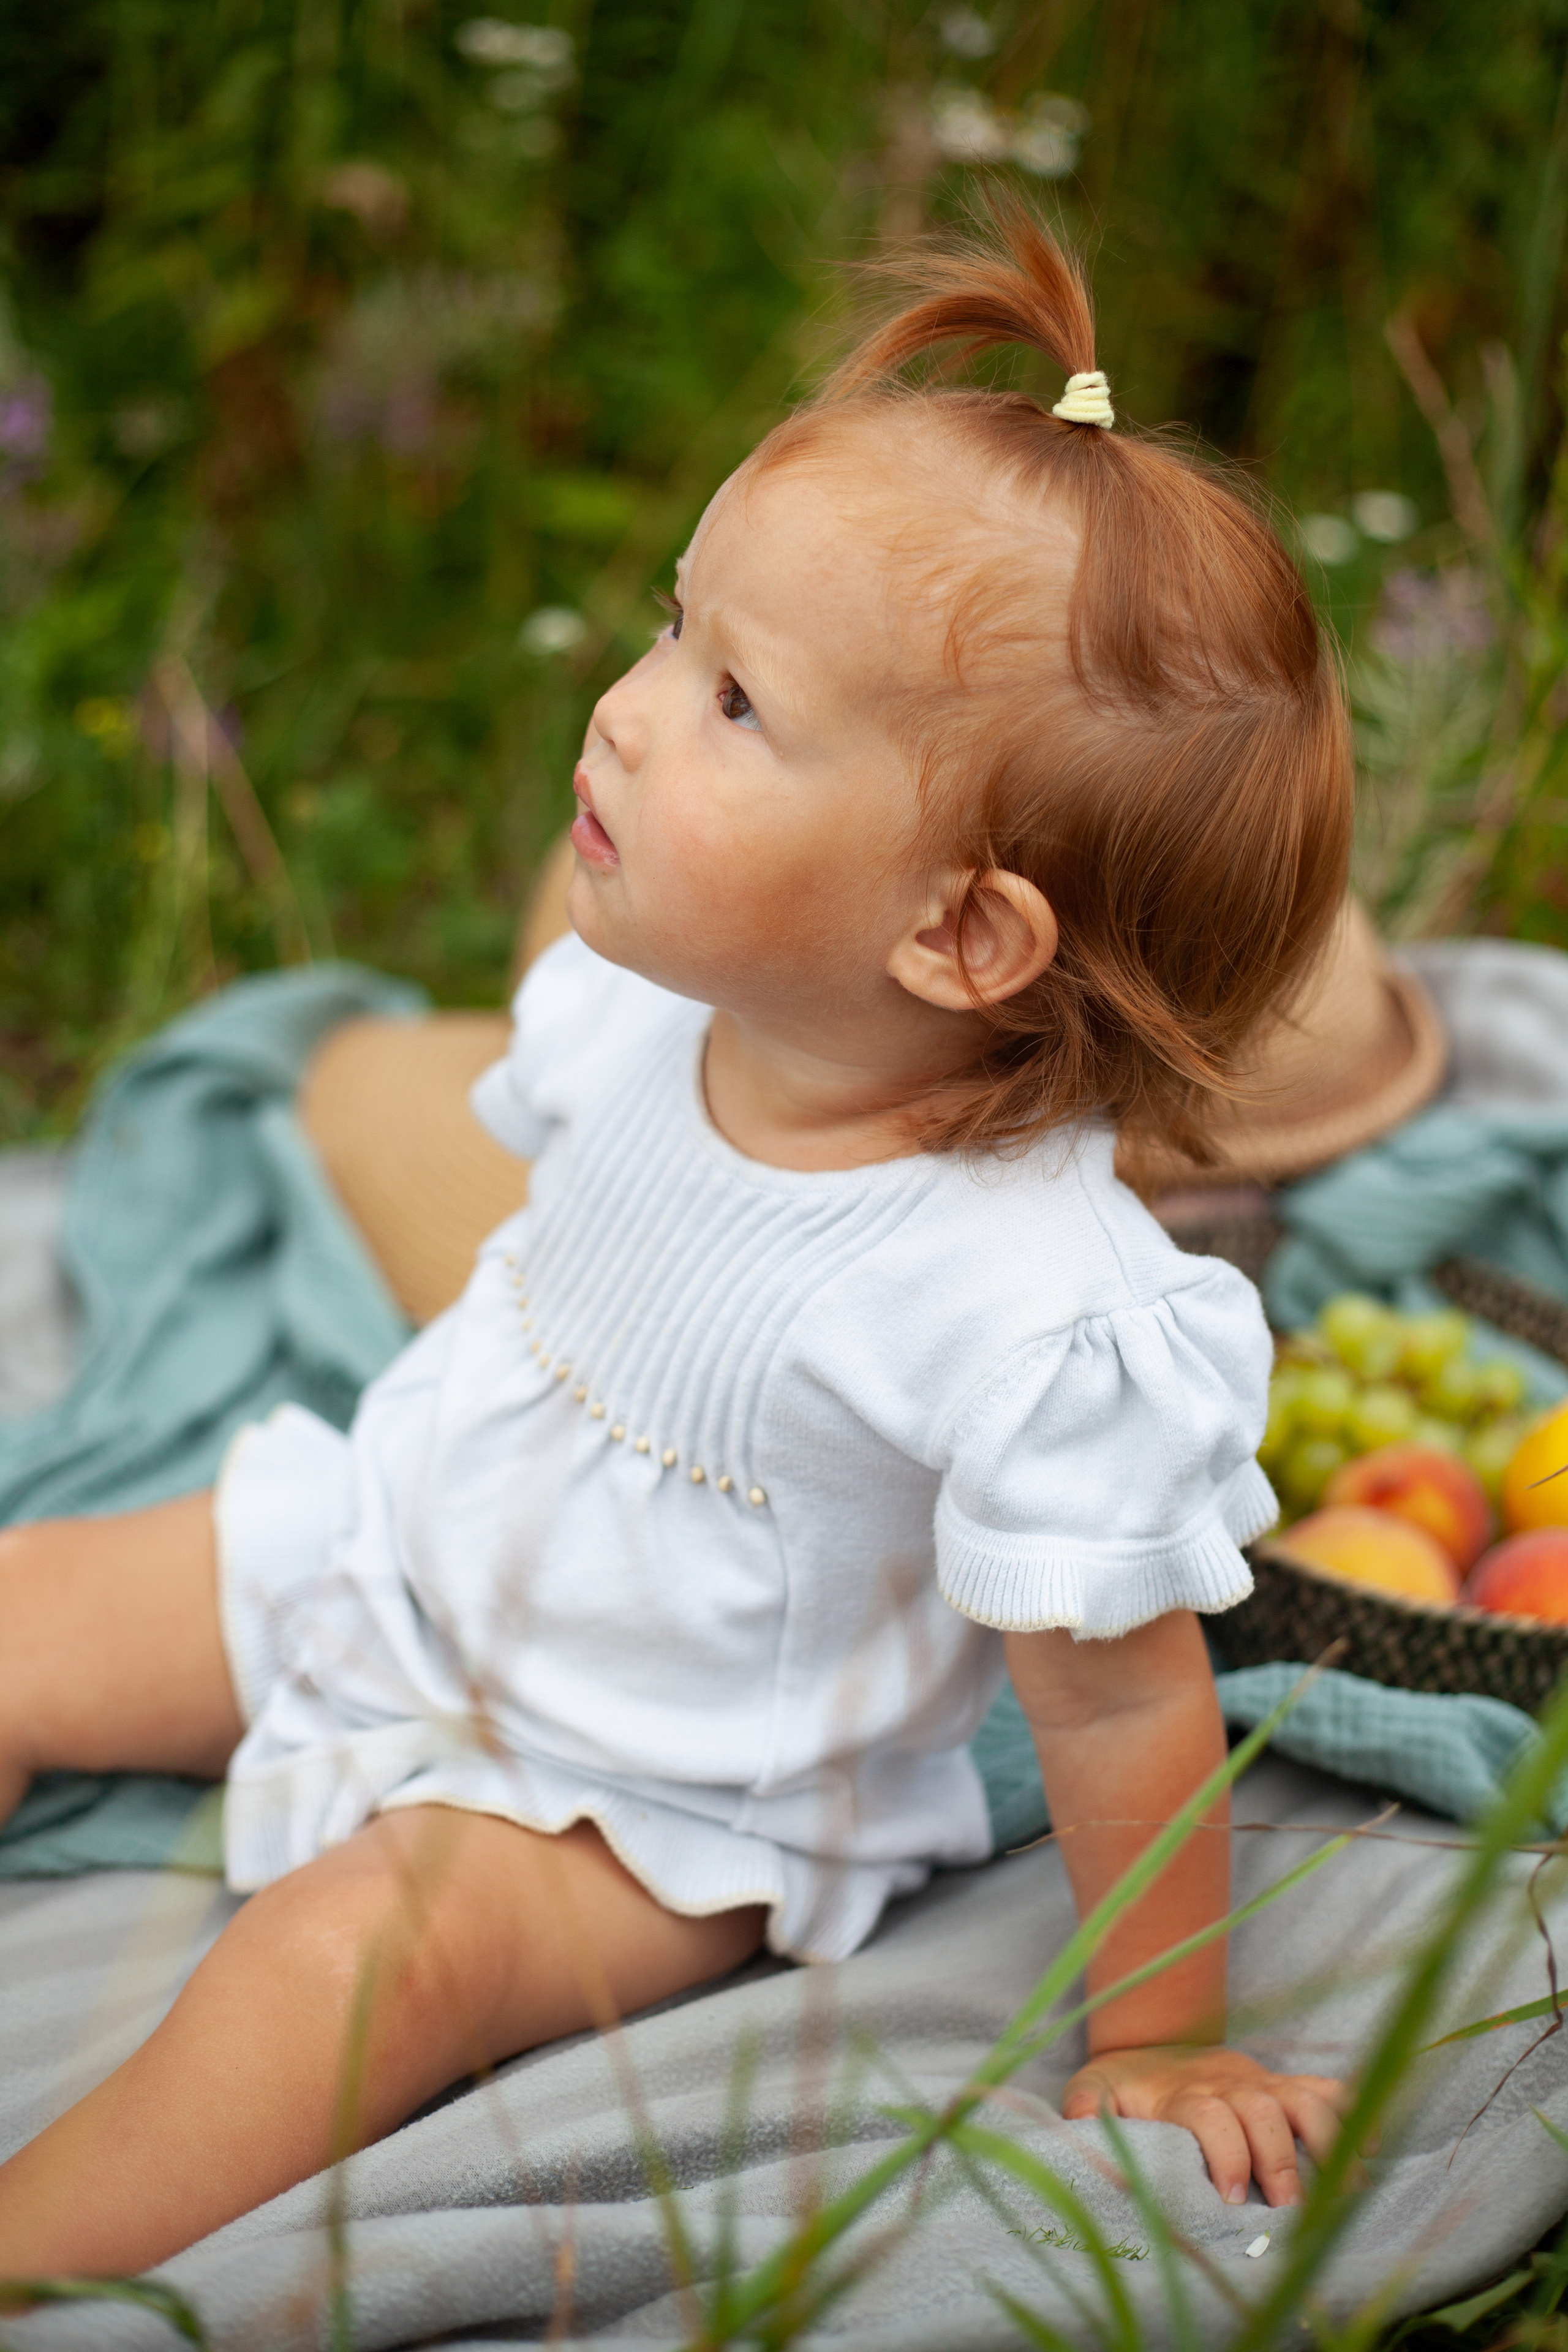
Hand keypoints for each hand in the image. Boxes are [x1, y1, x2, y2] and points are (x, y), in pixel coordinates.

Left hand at [1062, 2043, 1355, 2208]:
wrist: (1153, 2042)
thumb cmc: (1123, 2085)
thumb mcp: (1092, 2092)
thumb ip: (1084, 2110)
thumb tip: (1077, 2130)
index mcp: (1181, 2093)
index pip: (1208, 2115)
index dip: (1225, 2152)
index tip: (1233, 2198)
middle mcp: (1227, 2084)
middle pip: (1262, 2110)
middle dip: (1280, 2159)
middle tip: (1289, 2210)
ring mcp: (1260, 2082)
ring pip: (1302, 2097)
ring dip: (1327, 2140)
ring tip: (1345, 2191)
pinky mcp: (1282, 2085)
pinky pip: (1325, 2087)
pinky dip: (1351, 2109)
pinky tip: (1369, 2144)